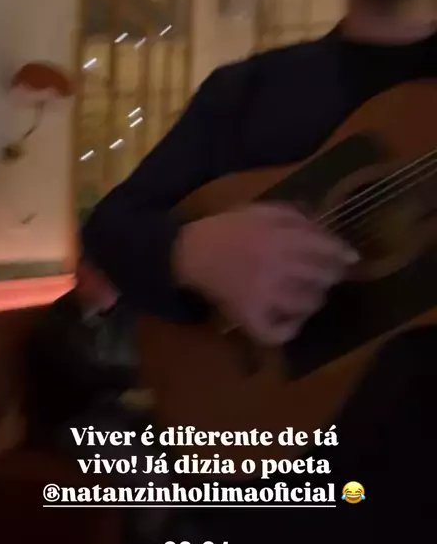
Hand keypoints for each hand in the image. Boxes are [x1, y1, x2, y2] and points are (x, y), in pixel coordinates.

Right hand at [173, 203, 357, 344]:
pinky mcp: (249, 316)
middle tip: (328, 276)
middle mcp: (276, 266)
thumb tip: (326, 229)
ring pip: (307, 303)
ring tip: (309, 295)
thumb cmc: (229, 229)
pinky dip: (289, 330)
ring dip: (314, 299)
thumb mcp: (262, 211)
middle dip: (331, 276)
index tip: (352, 258)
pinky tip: (292, 321)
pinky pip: (277, 332)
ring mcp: (264, 294)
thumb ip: (295, 217)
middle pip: (322, 276)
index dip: (342, 253)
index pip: (324, 247)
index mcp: (279, 236)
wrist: (191, 252)